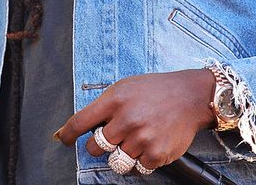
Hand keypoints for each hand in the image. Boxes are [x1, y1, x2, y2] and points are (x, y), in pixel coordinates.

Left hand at [54, 69, 216, 171]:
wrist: (190, 97)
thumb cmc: (155, 91)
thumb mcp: (126, 87)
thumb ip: (105, 106)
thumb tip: (77, 126)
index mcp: (115, 100)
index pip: (80, 122)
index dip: (68, 135)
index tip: (65, 140)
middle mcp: (126, 119)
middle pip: (95, 148)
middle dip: (101, 145)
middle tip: (114, 137)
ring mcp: (141, 138)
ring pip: (116, 161)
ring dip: (123, 154)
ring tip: (136, 140)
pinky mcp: (156, 154)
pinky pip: (137, 168)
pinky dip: (141, 161)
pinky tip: (149, 145)